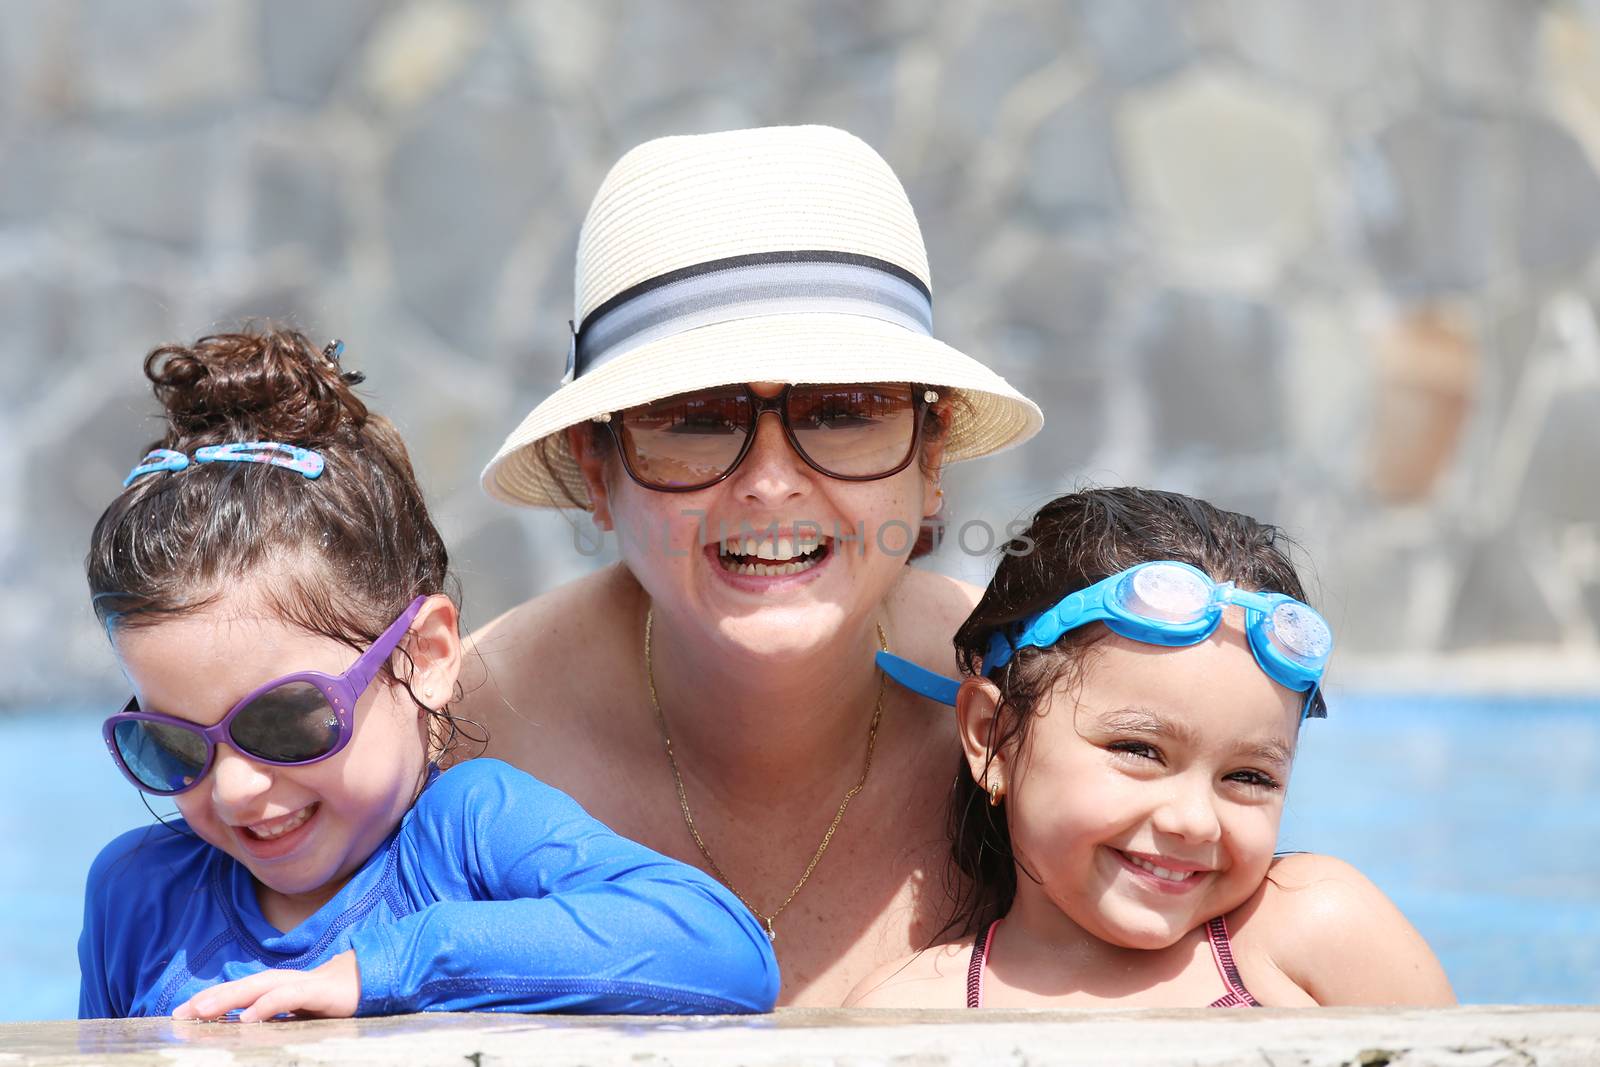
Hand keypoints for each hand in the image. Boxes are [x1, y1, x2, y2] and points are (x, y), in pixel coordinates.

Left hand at [172, 951, 360, 1021]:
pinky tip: (248, 1016)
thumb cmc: (330, 1000)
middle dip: (211, 998)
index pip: (238, 991)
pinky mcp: (318, 991)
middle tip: (180, 1012)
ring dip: (229, 997)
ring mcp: (301, 984)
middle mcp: (283, 981)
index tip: (180, 1013)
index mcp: (276, 987)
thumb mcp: (297, 1011)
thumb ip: (272, 1015)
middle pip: (242, 986)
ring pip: (259, 987)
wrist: (372, 983)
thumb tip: (241, 1027)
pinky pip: (288, 996)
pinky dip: (267, 1004)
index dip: (210, 999)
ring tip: (203, 1010)